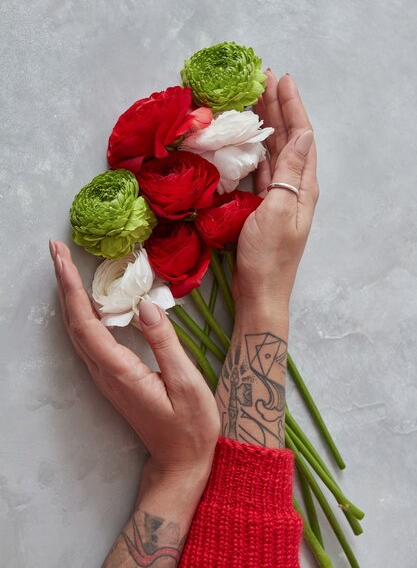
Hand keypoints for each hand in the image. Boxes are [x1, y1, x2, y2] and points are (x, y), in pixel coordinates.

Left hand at [50, 241, 219, 484]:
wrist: (180, 462)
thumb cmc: (189, 427)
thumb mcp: (186, 384)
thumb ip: (164, 343)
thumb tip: (145, 305)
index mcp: (120, 371)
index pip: (85, 323)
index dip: (71, 288)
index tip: (61, 258)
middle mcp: (104, 373)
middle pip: (73, 323)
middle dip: (62, 284)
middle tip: (56, 251)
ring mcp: (105, 377)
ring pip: (76, 331)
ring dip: (68, 296)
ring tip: (66, 267)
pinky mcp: (112, 378)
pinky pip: (88, 339)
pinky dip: (81, 312)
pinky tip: (85, 300)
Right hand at [233, 72, 318, 308]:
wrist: (260, 291)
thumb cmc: (268, 256)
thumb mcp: (279, 211)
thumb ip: (290, 173)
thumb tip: (305, 135)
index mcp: (303, 185)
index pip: (301, 135)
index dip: (292, 105)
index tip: (281, 78)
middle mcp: (294, 186)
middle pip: (288, 138)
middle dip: (277, 107)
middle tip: (261, 78)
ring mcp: (279, 195)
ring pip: (273, 150)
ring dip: (265, 124)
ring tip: (252, 99)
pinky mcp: (263, 205)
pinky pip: (261, 168)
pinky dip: (254, 149)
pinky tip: (245, 138)